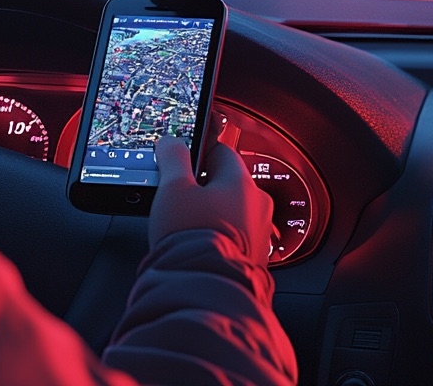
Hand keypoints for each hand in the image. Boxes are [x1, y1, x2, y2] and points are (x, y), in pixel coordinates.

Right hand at [149, 138, 273, 260]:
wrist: (207, 290)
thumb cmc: (193, 240)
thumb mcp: (173, 189)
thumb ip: (173, 159)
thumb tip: (172, 143)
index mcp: (241, 182)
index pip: (221, 151)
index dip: (197, 153)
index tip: (182, 160)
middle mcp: (258, 205)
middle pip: (227, 184)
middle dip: (203, 190)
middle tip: (178, 200)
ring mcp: (260, 233)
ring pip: (231, 213)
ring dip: (212, 216)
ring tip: (187, 228)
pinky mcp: (256, 259)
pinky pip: (235, 238)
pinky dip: (219, 239)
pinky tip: (200, 247)